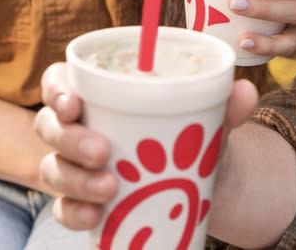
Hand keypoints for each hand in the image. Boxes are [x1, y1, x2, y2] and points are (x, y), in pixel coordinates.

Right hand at [33, 62, 258, 229]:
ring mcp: (76, 166)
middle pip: (49, 126)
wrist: (203, 183)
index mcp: (99, 94)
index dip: (56, 89)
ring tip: (109, 187)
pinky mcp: (83, 200)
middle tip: (101, 150)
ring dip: (74, 178)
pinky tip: (95, 215)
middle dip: (68, 138)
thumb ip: (225, 104)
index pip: (60, 81)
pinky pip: (63, 208)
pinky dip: (74, 212)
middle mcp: (79, 127)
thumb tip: (246, 90)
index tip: (74, 102)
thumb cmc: (191, 135)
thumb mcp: (209, 118)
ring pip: (53, 168)